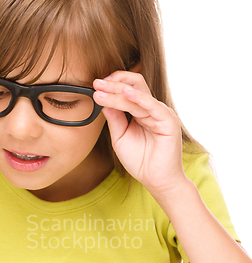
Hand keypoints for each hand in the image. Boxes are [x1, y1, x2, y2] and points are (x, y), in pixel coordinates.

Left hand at [93, 71, 187, 195]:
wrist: (156, 180)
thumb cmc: (140, 160)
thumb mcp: (120, 137)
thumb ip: (114, 119)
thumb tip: (103, 101)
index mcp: (141, 112)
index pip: (127, 92)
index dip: (111, 87)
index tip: (95, 87)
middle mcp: (152, 109)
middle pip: (133, 87)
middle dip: (113, 83)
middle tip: (96, 83)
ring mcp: (160, 113)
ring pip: (138, 94)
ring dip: (118, 90)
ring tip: (102, 89)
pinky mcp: (168, 121)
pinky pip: (152, 105)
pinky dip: (138, 98)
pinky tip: (124, 93)